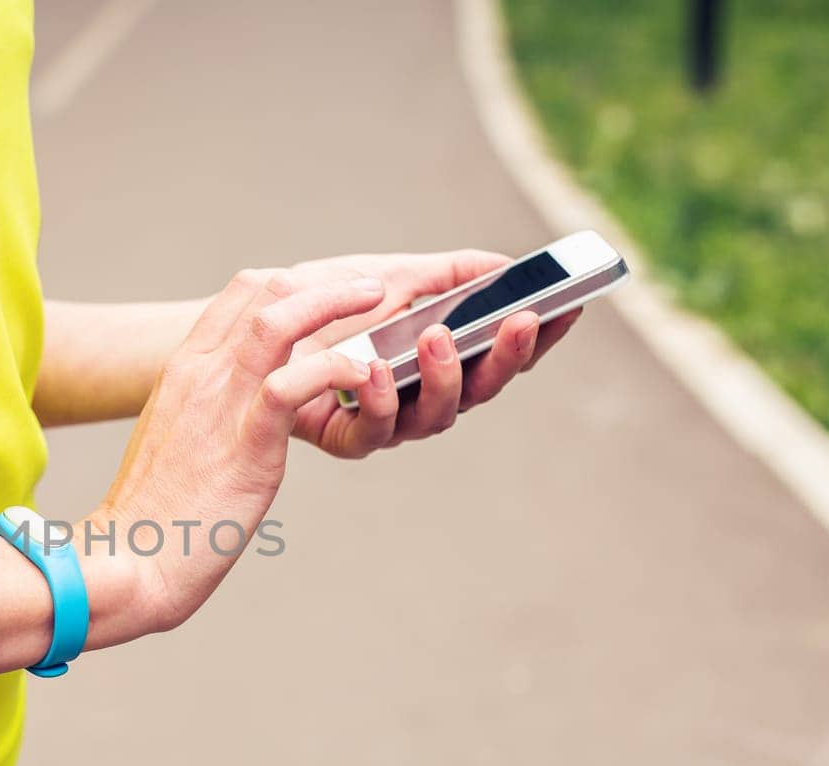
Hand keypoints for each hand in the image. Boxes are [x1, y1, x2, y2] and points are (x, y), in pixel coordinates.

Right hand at [91, 266, 381, 634]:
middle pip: (263, 290)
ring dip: (336, 303)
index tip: (332, 296)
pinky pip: (294, 383)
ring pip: (278, 319)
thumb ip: (203, 414)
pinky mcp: (246, 442)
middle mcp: (199, 374)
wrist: (130, 561)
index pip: (238, 294)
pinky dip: (336, 369)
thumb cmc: (155, 514)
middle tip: (370, 291)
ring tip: (379, 303)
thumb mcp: (176, 444)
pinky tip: (362, 376)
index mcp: (183, 371)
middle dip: (325, 283)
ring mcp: (220, 404)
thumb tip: (232, 416)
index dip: (293, 285)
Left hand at [284, 250, 582, 458]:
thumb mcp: (390, 276)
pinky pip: (372, 433)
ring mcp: (386, 420)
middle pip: (482, 390)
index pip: (502, 354)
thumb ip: (449, 273)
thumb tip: (509, 265)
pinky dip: (380, 402)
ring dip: (444, 377)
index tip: (570, 306)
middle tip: (520, 320)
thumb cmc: (322, 304)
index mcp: (441, 359)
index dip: (538, 337)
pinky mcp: (343, 436)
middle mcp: (421, 395)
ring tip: (438, 338)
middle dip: (506, 356)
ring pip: (435, 417)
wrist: (257, 326)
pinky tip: (378, 370)